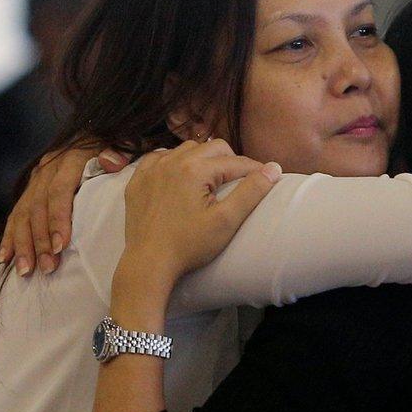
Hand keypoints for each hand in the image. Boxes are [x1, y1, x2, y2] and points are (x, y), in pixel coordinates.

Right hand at [0, 146, 132, 275]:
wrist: (97, 133)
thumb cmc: (115, 147)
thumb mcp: (122, 144)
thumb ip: (118, 152)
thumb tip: (112, 161)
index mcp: (70, 157)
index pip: (59, 191)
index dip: (58, 218)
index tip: (62, 245)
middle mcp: (49, 167)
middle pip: (38, 207)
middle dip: (41, 240)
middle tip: (48, 267)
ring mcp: (37, 178)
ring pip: (23, 213)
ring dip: (23, 244)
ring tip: (26, 271)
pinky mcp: (30, 188)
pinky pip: (15, 214)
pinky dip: (9, 237)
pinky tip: (5, 258)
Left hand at [111, 139, 280, 324]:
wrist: (148, 264)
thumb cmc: (190, 246)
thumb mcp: (226, 221)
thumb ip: (251, 192)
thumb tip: (273, 169)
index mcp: (195, 169)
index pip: (234, 161)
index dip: (254, 169)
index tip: (268, 176)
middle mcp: (172, 161)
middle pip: (212, 147)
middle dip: (230, 160)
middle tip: (238, 180)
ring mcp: (151, 170)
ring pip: (185, 149)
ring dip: (202, 159)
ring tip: (211, 178)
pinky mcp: (137, 181)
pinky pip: (159, 158)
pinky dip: (173, 162)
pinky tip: (179, 176)